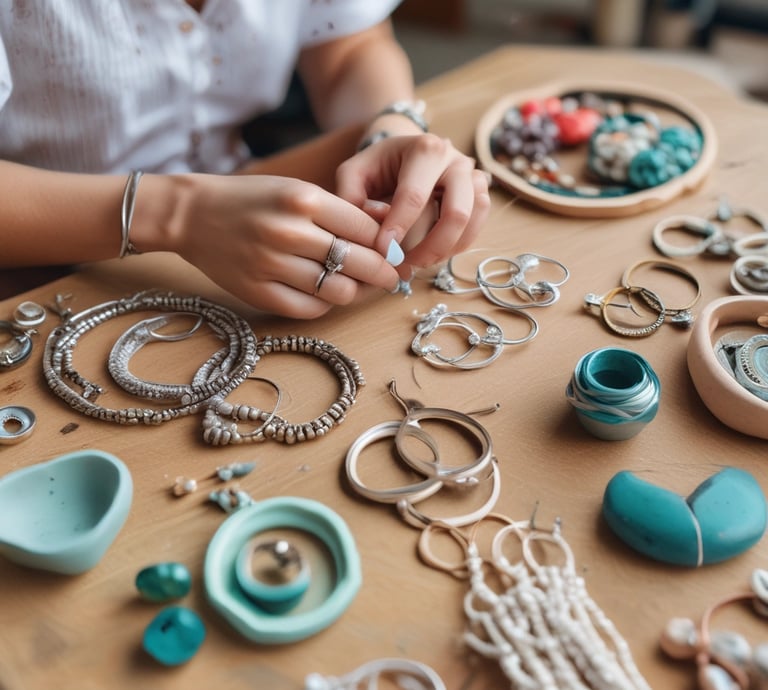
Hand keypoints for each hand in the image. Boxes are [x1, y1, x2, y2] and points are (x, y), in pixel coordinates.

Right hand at [169, 174, 401, 318]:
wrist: (192, 215)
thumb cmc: (252, 200)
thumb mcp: (296, 191)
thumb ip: (340, 212)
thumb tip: (387, 231)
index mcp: (303, 199)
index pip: (366, 229)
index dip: (387, 245)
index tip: (395, 254)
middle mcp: (289, 232)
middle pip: (359, 262)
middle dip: (383, 273)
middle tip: (389, 277)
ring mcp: (271, 265)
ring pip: (338, 291)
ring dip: (354, 291)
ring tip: (354, 285)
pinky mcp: (258, 292)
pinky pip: (310, 309)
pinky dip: (325, 304)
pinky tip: (325, 292)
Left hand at [335, 134, 490, 274]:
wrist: (403, 154)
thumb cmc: (377, 167)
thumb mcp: (353, 174)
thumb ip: (352, 198)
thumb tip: (373, 230)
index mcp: (424, 149)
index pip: (415, 196)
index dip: (399, 228)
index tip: (384, 252)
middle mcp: (456, 161)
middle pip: (456, 213)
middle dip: (430, 247)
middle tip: (404, 265)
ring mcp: (473, 177)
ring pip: (471, 222)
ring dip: (445, 250)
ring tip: (417, 262)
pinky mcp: (479, 195)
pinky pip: (477, 228)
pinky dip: (456, 246)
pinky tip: (432, 254)